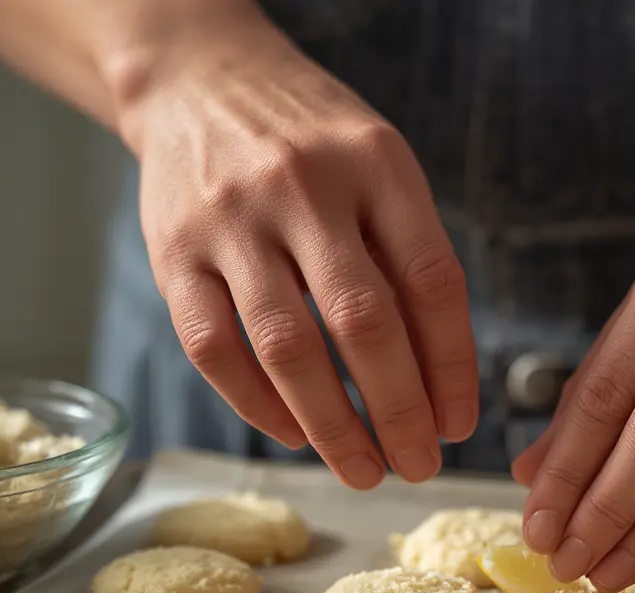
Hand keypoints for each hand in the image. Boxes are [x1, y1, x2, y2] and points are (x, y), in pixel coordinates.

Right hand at [117, 9, 475, 487]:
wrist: (198, 80)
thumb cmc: (312, 144)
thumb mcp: (381, 171)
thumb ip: (410, 260)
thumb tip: (442, 382)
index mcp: (377, 165)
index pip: (432, 283)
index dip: (453, 366)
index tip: (460, 424)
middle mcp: (304, 189)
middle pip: (363, 323)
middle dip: (399, 411)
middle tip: (419, 465)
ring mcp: (232, 220)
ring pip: (286, 347)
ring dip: (332, 426)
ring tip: (364, 470)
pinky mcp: (174, 252)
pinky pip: (213, 348)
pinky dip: (257, 405)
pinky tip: (295, 434)